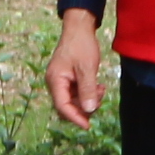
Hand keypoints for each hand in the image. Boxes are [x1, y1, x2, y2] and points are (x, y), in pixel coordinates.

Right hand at [46, 10, 104, 126]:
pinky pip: (76, 93)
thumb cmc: (81, 46)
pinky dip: (87, 93)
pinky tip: (97, 86)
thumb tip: (89, 110)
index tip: (88, 126)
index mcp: (55, 80)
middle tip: (99, 97)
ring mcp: (61, 81)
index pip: (62, 106)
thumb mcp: (87, 68)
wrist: (79, 29)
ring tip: (100, 89)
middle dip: (83, 107)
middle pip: (66, 106)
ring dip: (87, 100)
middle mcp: (55, 83)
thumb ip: (87, 90)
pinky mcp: (68, 78)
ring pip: (73, 101)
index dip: (75, 118)